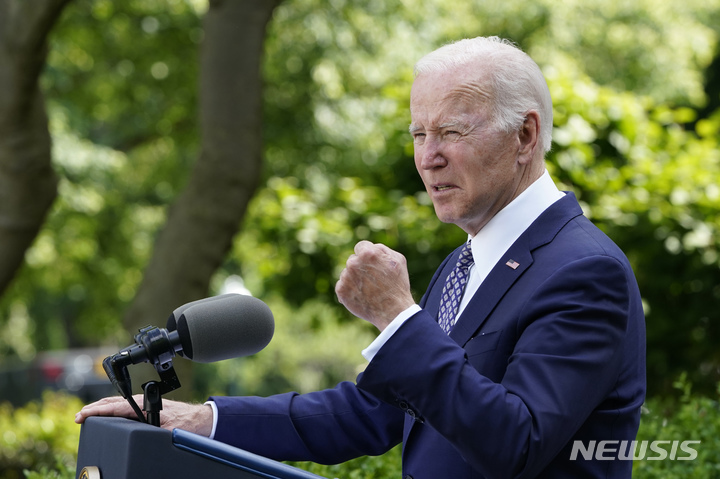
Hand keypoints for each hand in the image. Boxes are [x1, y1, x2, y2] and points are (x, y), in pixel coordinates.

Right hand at [75, 395, 213, 436]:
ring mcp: (143, 404)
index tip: (81, 415)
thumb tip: (143, 435)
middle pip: (112, 403)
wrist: (200, 419)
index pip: (115, 407)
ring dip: (100, 409)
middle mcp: (142, 402)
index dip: (96, 411)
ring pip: (116, 404)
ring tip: (85, 415)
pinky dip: (109, 410)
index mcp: (144, 405)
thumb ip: (153, 431)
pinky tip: (104, 416)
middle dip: (93, 409)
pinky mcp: (145, 409)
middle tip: (77, 417)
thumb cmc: (186, 423)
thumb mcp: (168, 430)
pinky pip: (122, 408)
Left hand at [335, 241, 415, 330]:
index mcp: (368, 253)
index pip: (361, 247)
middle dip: (361, 267)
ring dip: (354, 279)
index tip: (372, 265)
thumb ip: (382, 249)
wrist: (393, 311)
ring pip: (347, 273)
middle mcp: (354, 263)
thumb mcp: (398, 259)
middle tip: (372, 280)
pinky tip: (361, 296)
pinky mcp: (341, 290)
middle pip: (353, 260)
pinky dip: (349, 290)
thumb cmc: (398, 285)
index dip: (367, 256)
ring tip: (368, 290)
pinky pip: (342, 286)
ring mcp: (346, 277)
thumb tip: (371, 247)